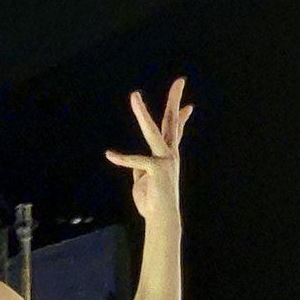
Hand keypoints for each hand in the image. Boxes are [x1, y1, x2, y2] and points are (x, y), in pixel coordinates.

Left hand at [105, 77, 192, 222]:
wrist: (160, 219)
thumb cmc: (152, 203)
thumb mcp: (143, 181)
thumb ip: (138, 168)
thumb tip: (133, 163)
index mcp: (168, 156)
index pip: (175, 132)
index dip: (181, 117)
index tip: (189, 105)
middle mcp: (170, 154)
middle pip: (172, 122)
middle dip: (175, 100)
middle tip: (181, 80)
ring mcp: (165, 160)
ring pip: (152, 131)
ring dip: (142, 113)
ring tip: (134, 96)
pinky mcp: (156, 169)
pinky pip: (136, 161)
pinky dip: (121, 159)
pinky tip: (110, 154)